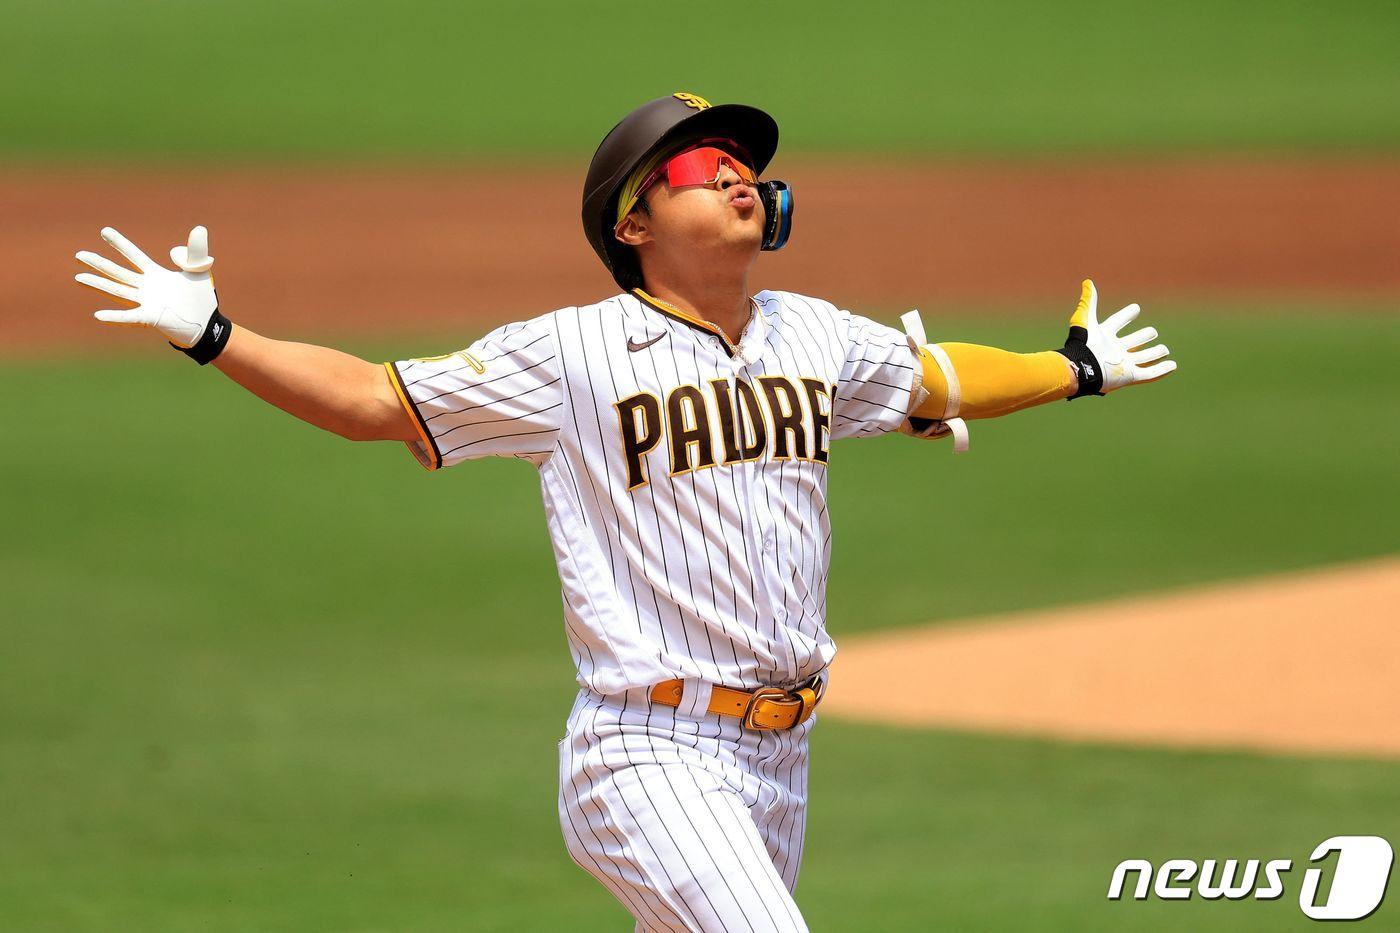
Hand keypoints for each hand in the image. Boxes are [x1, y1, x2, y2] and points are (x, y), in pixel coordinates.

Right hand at [75, 226, 218, 348]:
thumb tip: (198, 230)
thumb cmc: (202, 299)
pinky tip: (98, 315)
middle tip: (79, 254)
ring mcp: (146, 303)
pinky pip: (130, 316)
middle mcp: (146, 287)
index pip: (134, 255)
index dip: (120, 244)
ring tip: (78, 278)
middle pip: (118, 272)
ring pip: (117, 290)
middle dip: (99, 263)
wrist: (208, 325)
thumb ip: (196, 251)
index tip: (104, 231)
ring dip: (98, 285)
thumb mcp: (200, 271)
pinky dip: (115, 317)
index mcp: (156, 274)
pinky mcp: (150, 318)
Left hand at [1058, 279, 1175, 394]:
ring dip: (1154, 354)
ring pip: (1143, 358)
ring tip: (1164, 349)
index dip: (1126, 315)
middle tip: (1152, 331)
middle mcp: (1114, 350)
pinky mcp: (1129, 376)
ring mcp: (1123, 364)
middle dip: (1142, 337)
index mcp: (1104, 336)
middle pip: (1133, 342)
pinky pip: (1149, 374)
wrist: (1082, 368)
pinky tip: (1172, 365)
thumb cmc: (1082, 344)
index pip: (1118, 322)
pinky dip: (1161, 370)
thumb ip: (1088, 301)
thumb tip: (1087, 281)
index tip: (1136, 308)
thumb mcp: (1085, 319)